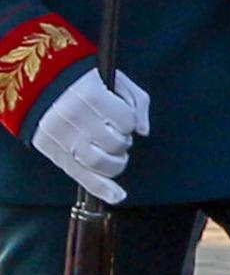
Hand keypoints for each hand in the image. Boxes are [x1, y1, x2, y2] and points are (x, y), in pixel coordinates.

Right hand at [31, 66, 149, 204]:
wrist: (39, 83)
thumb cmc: (84, 80)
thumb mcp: (114, 79)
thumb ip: (137, 101)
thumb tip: (144, 131)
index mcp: (90, 95)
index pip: (126, 122)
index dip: (130, 123)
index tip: (124, 119)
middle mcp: (73, 116)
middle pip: (113, 144)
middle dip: (122, 143)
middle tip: (118, 136)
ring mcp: (59, 135)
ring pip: (97, 164)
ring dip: (115, 163)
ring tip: (113, 153)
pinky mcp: (48, 148)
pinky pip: (78, 174)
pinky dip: (101, 188)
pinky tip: (117, 196)